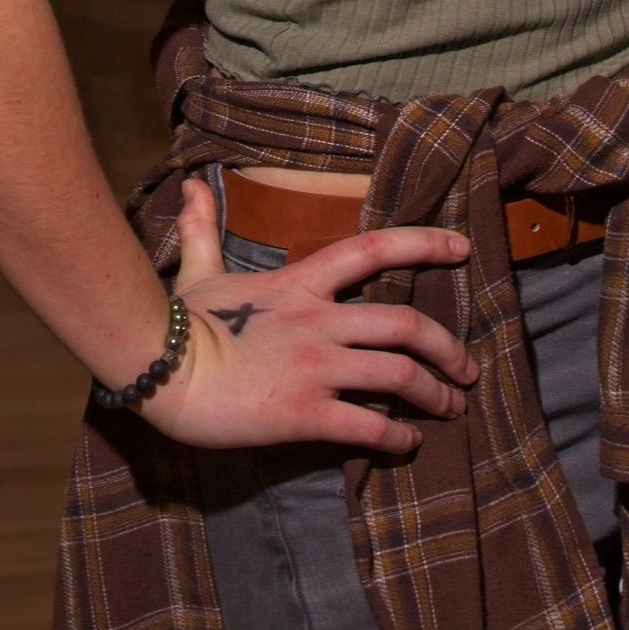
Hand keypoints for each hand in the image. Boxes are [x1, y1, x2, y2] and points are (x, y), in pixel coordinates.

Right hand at [131, 176, 476, 455]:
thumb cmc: (179, 324)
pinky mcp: (306, 412)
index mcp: (301, 283)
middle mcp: (320, 321)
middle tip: (467, 370)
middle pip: (407, 325)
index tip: (462, 248)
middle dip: (448, 349)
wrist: (161, 370)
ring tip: (451, 410)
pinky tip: (407, 443)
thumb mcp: (199, 272)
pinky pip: (369, 426)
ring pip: (400, 376)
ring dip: (435, 395)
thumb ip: (204, 230)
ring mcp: (316, 367)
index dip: (424, 243)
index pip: (374, 249)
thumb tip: (190, 186)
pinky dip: (398, 437)